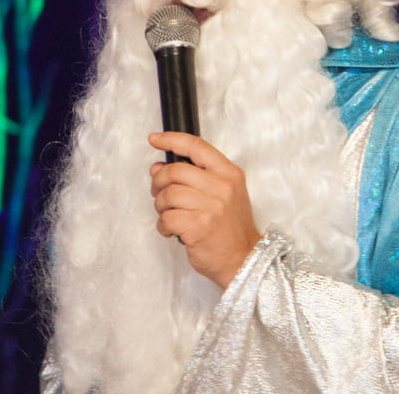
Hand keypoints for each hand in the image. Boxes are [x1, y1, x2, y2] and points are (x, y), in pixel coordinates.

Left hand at [148, 132, 261, 288]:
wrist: (243, 259)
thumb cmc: (230, 228)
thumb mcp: (223, 194)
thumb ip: (194, 177)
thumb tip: (158, 167)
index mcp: (229, 173)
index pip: (196, 146)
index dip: (171, 139)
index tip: (154, 139)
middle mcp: (222, 186)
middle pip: (175, 170)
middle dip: (159, 181)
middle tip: (159, 193)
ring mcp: (210, 206)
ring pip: (168, 194)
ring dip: (160, 205)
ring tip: (168, 215)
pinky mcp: (197, 225)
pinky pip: (166, 217)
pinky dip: (163, 225)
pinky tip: (171, 230)